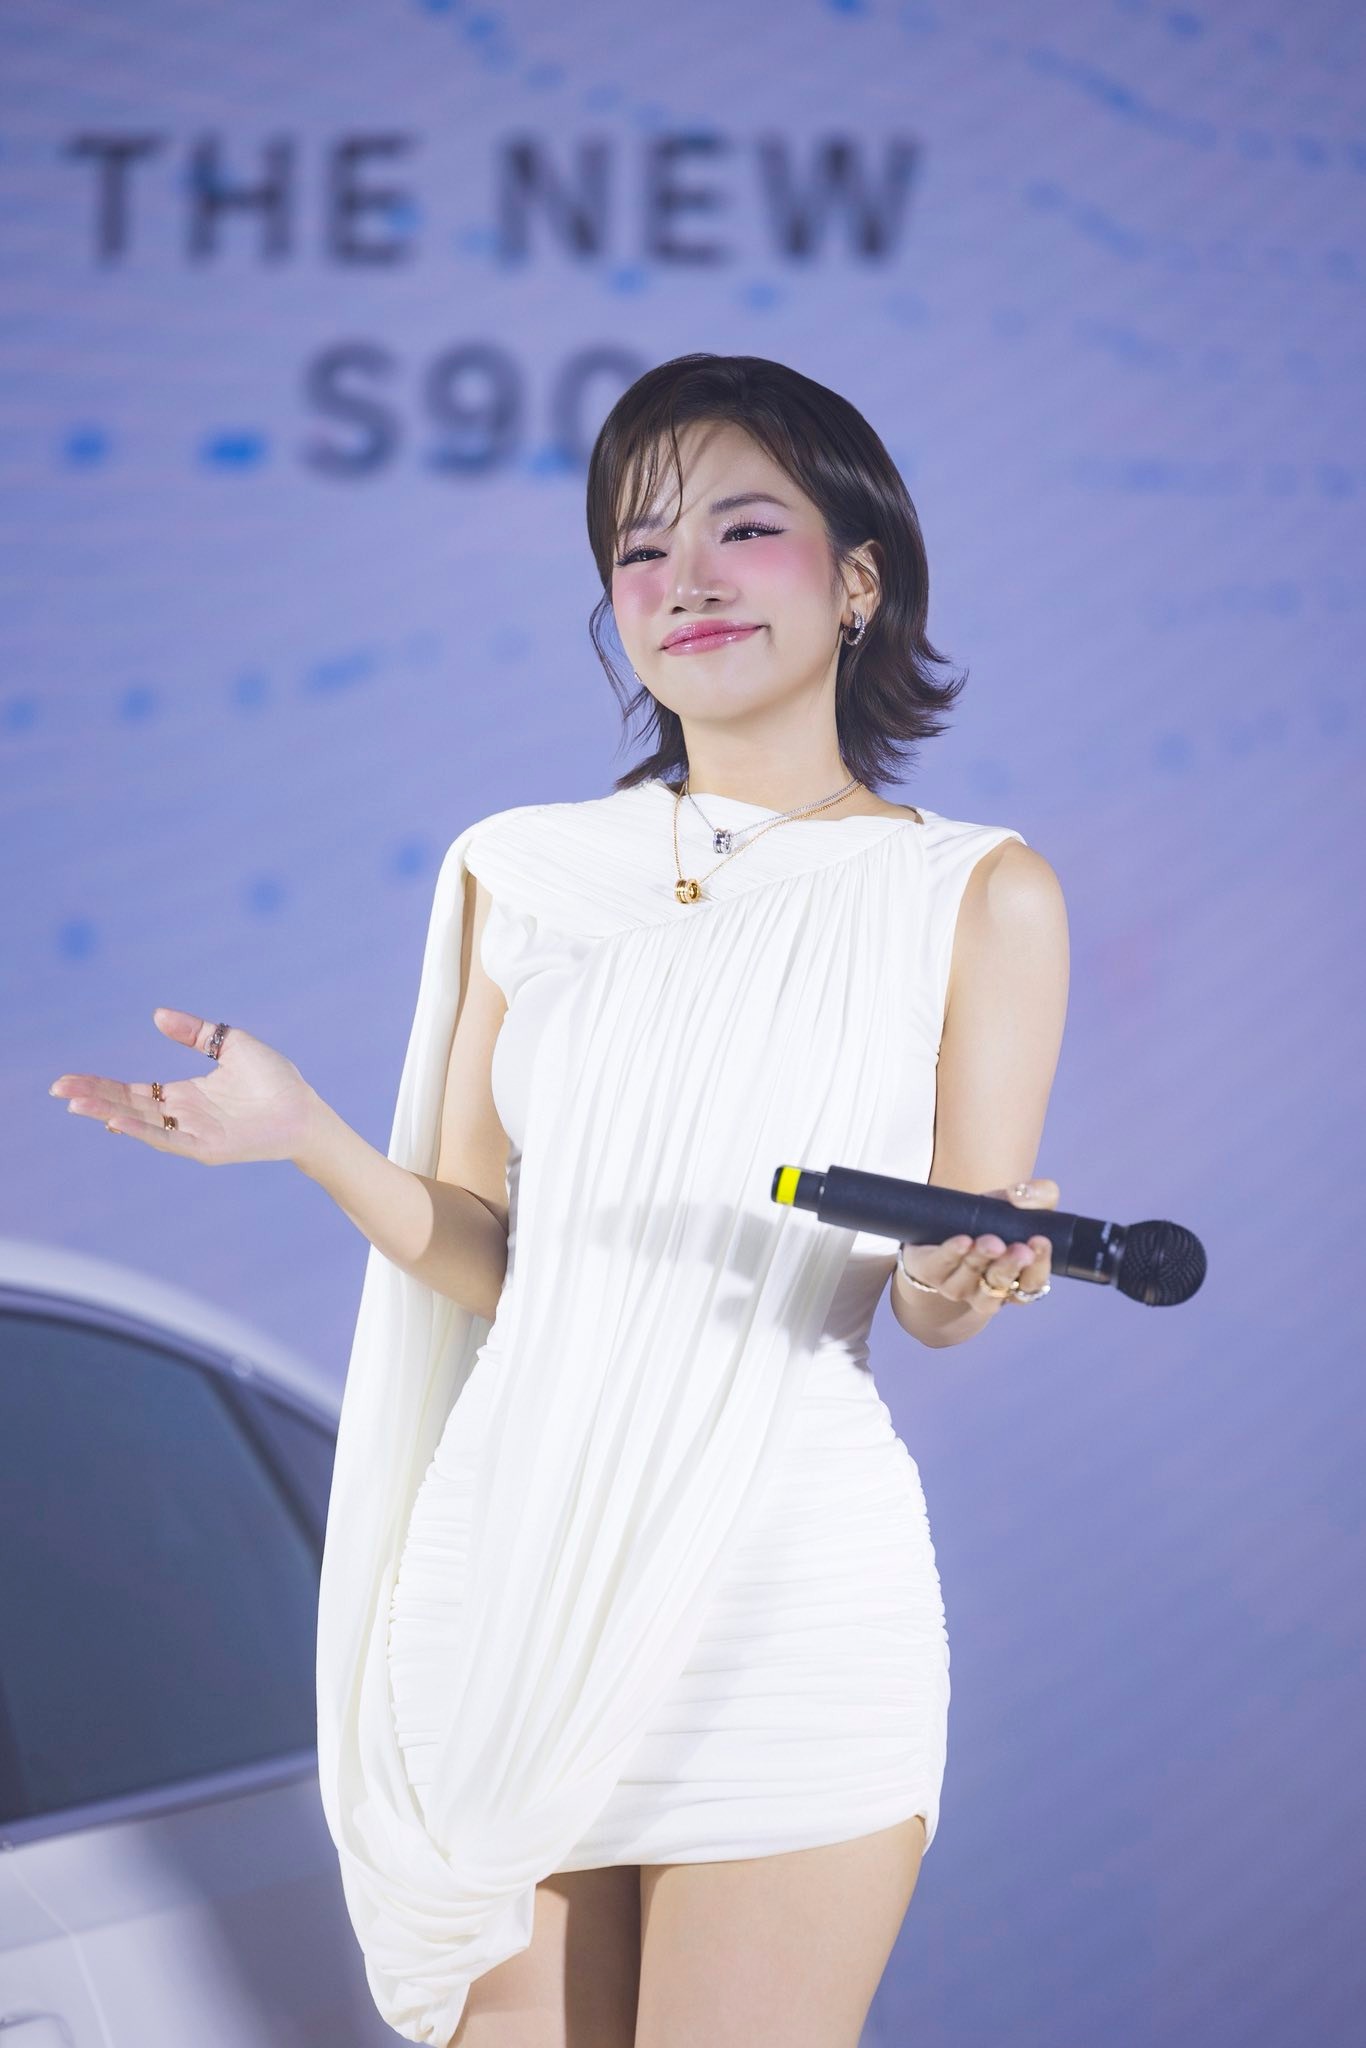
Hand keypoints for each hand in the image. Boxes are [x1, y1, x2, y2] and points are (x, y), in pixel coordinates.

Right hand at [48, 1007, 323, 1167]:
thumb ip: (195, 1032)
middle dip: (92, 1099)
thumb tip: (156, 1014)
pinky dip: (143, 1131)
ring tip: (76, 1104)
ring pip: (142, 1124)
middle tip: (58, 1091)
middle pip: (128, 1107)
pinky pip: (169, 1140)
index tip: (69, 1080)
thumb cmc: (275, 1079)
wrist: (306, 1109)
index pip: (133, 1091)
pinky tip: (117, 1122)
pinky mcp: (208, 1148)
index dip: (100, 1086)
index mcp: (185, 1095)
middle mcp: (183, 1116)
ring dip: (108, 1113)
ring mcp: (193, 1134)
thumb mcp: (231, 1044)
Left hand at [898, 1177, 1057, 1313]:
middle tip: (1020, 1249)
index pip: (1033, 1282)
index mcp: (1017, 1278)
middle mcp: (988, 1289)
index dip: (1039, 1266)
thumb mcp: (1018, 1202)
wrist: (941, 1222)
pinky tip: (962, 1241)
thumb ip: (1037, 1194)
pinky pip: (939, 1268)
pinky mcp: (930, 1272)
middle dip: (1010, 1266)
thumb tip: (1020, 1194)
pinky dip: (952, 1254)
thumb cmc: (991, 1218)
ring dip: (981, 1260)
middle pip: (1001, 1284)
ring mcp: (957, 1285)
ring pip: (969, 1281)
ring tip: (991, 1242)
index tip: (1040, 1242)